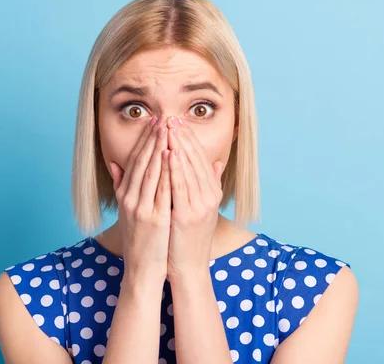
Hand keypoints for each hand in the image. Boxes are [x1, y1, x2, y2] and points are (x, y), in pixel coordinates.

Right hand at [109, 116, 171, 281]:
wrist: (142, 269)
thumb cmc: (139, 240)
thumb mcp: (127, 211)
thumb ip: (122, 187)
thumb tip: (115, 164)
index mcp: (126, 196)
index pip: (135, 162)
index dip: (144, 141)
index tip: (153, 123)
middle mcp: (131, 199)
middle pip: (143, 162)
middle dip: (153, 139)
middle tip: (162, 118)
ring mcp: (142, 208)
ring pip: (152, 171)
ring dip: (160, 147)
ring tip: (168, 129)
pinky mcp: (154, 218)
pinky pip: (162, 188)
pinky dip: (167, 170)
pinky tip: (172, 155)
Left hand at [165, 116, 224, 280]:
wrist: (188, 267)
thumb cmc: (188, 237)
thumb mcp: (199, 207)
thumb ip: (206, 184)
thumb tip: (215, 162)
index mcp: (210, 192)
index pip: (200, 158)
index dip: (189, 138)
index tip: (177, 121)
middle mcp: (209, 196)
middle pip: (195, 159)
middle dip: (182, 136)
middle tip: (171, 116)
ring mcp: (200, 205)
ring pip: (188, 168)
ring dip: (178, 145)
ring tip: (168, 127)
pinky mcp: (187, 215)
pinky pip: (180, 186)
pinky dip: (175, 168)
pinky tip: (168, 153)